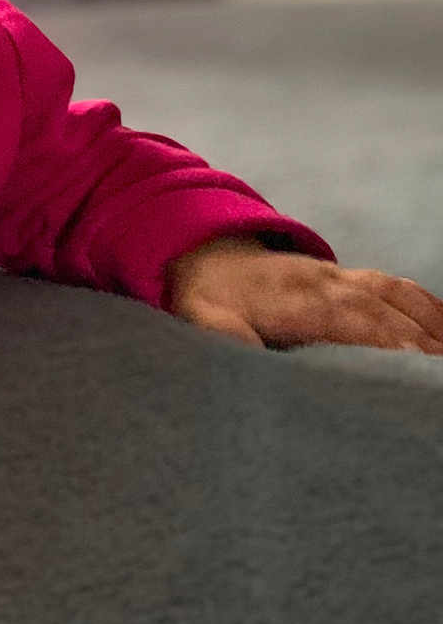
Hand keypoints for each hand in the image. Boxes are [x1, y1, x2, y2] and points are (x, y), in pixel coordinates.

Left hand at [164, 237, 442, 353]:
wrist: (207, 254)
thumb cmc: (209, 298)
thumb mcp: (203, 319)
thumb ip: (226, 338)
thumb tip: (243, 358)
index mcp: (291, 299)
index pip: (345, 316)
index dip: (380, 334)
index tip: (413, 357)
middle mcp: (322, 283)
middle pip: (379, 308)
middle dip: (418, 337)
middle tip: (442, 369)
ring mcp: (339, 277)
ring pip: (393, 294)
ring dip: (429, 322)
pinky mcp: (349, 278)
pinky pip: (395, 287)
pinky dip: (425, 306)